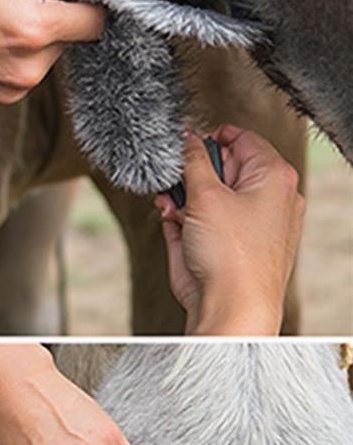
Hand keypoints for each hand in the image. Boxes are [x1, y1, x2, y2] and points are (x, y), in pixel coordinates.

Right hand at [154, 127, 304, 335]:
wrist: (229, 306)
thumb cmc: (234, 256)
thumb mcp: (208, 194)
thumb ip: (194, 161)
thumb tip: (187, 139)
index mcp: (273, 178)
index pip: (242, 139)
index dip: (211, 139)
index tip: (185, 144)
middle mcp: (263, 198)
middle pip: (221, 166)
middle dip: (191, 172)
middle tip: (175, 177)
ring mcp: (241, 222)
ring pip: (204, 193)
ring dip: (181, 195)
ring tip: (171, 204)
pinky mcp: (219, 242)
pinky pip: (195, 218)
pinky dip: (179, 217)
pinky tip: (172, 220)